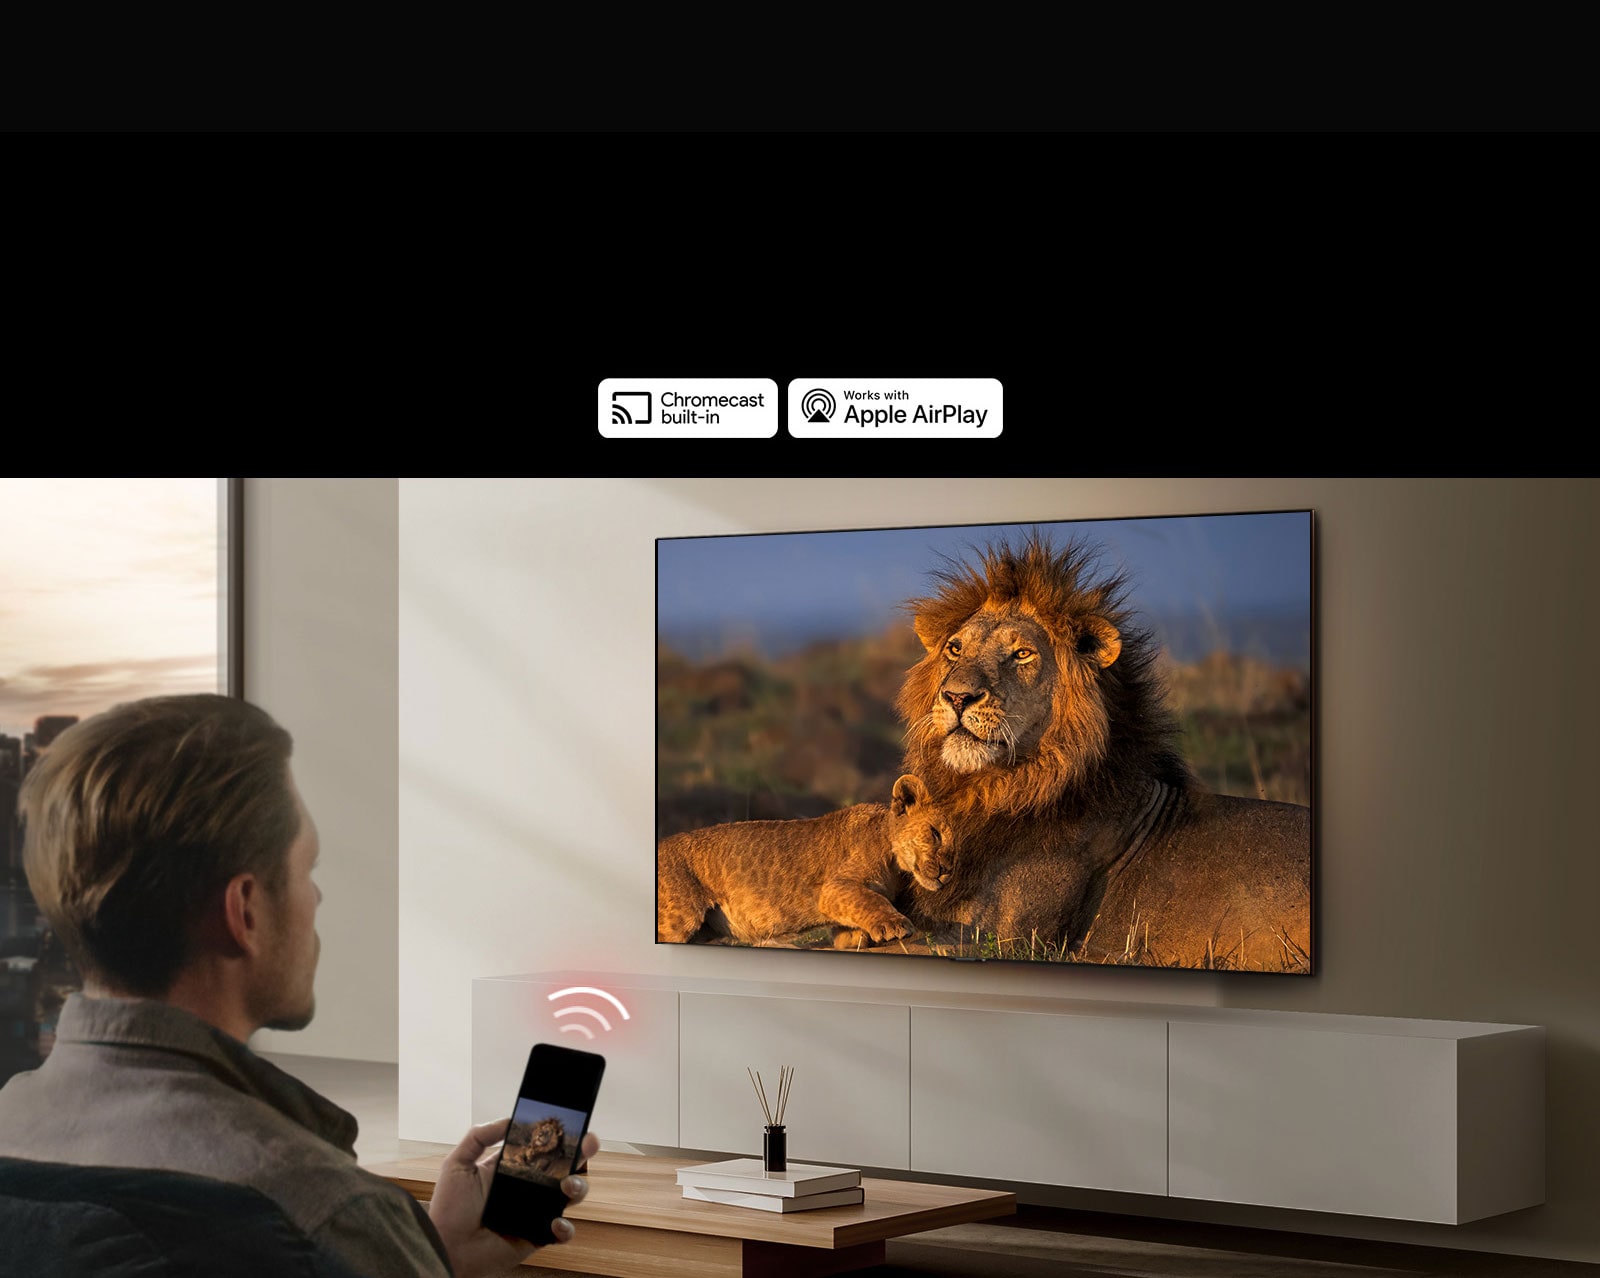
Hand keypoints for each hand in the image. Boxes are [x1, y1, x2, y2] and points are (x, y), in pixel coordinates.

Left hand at [427, 1117, 599, 1277]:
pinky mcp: (538, 1235)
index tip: (574, 1124)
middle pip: (566, 1165)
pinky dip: (566, 1227)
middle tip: (587, 1146)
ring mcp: (537, 1210)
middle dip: (583, 1153)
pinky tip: (554, 1222)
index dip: (562, 1135)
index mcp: (515, 1166)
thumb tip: (509, 1119)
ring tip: (567, 1186)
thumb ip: (478, 1136)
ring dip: (579, 1186)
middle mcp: (531, 1186)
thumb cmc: (448, 1210)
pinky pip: (563, 1231)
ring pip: (572, 1194)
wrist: (446, 1249)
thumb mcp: (457, 1164)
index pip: (544, 1146)